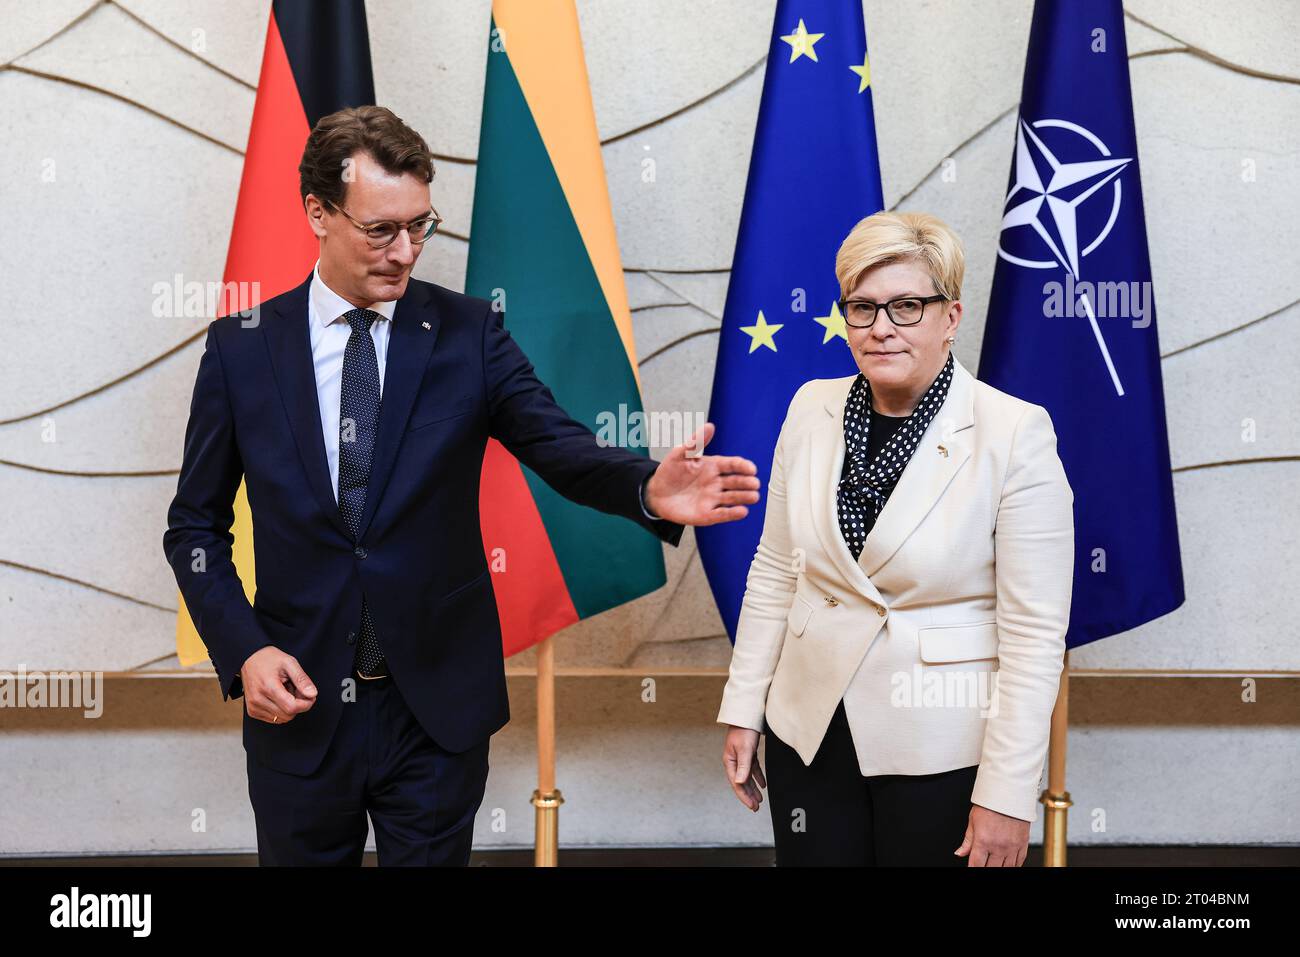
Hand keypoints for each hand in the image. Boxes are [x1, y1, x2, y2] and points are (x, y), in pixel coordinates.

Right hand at [240, 646, 317, 723]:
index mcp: (268, 687)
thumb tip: (312, 694)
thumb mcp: (289, 662)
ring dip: (289, 708)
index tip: (310, 695)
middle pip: (288, 715)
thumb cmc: (269, 659)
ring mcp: (253, 707)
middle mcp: (258, 700)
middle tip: (296, 689)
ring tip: (285, 691)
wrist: (249, 658)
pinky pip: (274, 719)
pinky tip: (278, 697)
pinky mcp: (252, 711)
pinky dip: (280, 710)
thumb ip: (302, 679)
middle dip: (298, 705)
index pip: (292, 708)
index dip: (306, 704)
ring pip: (282, 719)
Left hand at [645, 422, 759, 525]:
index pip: (732, 465)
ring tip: (754, 497)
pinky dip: (732, 514)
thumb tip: (710, 426)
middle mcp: (716, 483)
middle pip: (736, 482)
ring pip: (733, 498)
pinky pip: (722, 514)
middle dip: (746, 483)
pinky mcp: (707, 514)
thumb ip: (695, 442)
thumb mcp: (680, 454)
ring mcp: (713, 499)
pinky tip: (742, 511)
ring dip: (744, 498)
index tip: (751, 468)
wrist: (656, 494)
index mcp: (713, 466)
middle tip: (755, 483)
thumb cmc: (670, 471)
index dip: (743, 466)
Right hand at [723, 726, 765, 810]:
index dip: (744, 796)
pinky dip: (757, 777)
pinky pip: (752, 769)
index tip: (752, 806)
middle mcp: (734, 761)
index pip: (737, 784)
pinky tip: (763, 784)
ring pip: (747, 777)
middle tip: (756, 807)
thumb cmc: (744, 730)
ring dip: (753, 788)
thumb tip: (740, 783)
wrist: (747, 715)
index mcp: (730, 762)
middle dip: (749, 796)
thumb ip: (743, 766)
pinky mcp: (748, 753)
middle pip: (741, 782)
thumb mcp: (744, 749)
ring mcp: (741, 757)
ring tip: (759, 799)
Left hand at [954, 803, 1030, 865]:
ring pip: (1007, 868)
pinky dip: (1014, 866)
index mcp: (983, 840)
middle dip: (985, 869)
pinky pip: (1019, 862)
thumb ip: (967, 840)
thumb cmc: (990, 804)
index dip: (973, 869)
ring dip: (1000, 869)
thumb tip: (960, 853)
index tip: (972, 868)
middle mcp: (998, 846)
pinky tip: (1008, 865)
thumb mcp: (973, 820)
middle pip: (991, 868)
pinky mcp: (1023, 844)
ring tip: (995, 865)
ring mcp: (1012, 846)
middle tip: (983, 864)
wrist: (1009, 793)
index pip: (976, 864)